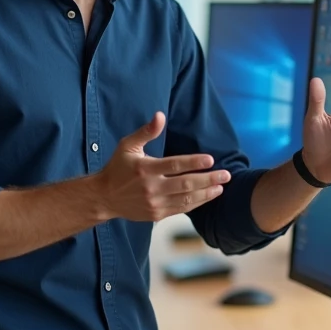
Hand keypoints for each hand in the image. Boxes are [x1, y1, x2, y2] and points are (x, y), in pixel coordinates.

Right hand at [95, 112, 230, 221]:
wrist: (104, 197)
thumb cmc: (117, 168)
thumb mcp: (127, 146)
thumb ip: (146, 131)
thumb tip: (160, 115)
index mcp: (145, 168)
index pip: (174, 165)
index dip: (194, 162)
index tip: (211, 160)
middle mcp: (151, 187)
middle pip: (186, 183)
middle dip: (208, 179)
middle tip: (226, 175)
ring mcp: (154, 203)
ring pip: (186, 199)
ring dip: (206, 193)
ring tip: (220, 187)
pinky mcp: (156, 214)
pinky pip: (180, 209)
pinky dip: (195, 203)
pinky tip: (206, 196)